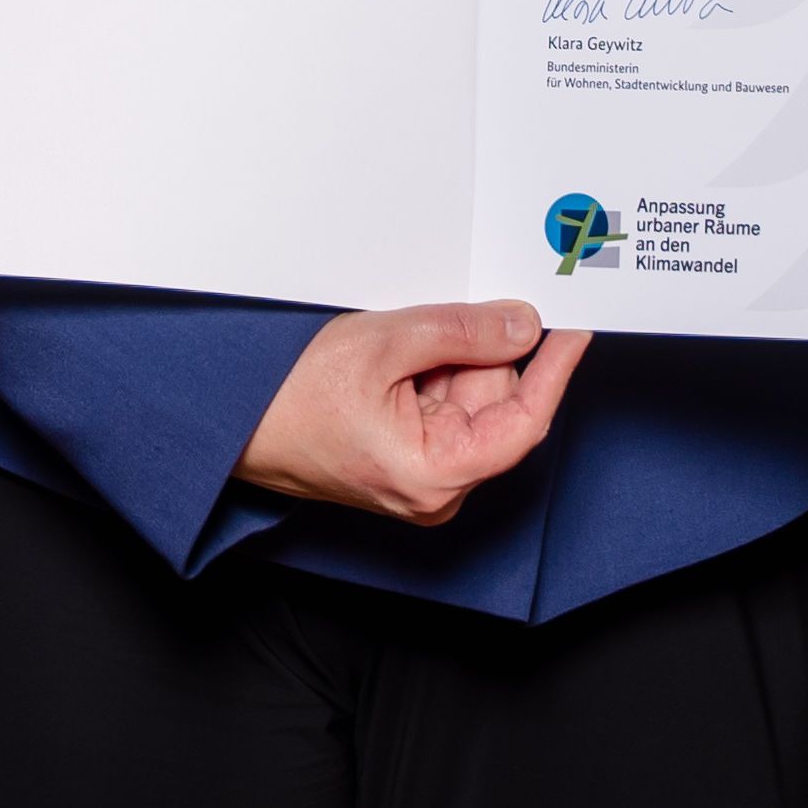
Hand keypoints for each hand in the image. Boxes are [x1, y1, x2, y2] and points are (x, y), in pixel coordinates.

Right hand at [235, 302, 590, 524]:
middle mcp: (437, 489)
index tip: (574, 331)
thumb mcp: (385, 345)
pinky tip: (395, 360)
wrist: (233, 422)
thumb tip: (523, 325)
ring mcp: (423, 479)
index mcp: (436, 476)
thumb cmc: (289, 399)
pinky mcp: (409, 462)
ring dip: (447, 362)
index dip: (555, 371)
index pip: (525, 423)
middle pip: (494, 405)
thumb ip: (464, 333)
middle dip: (478, 355)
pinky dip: (430, 374)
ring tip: (395, 346)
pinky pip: (443, 408)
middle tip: (441, 318)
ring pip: (468, 401)